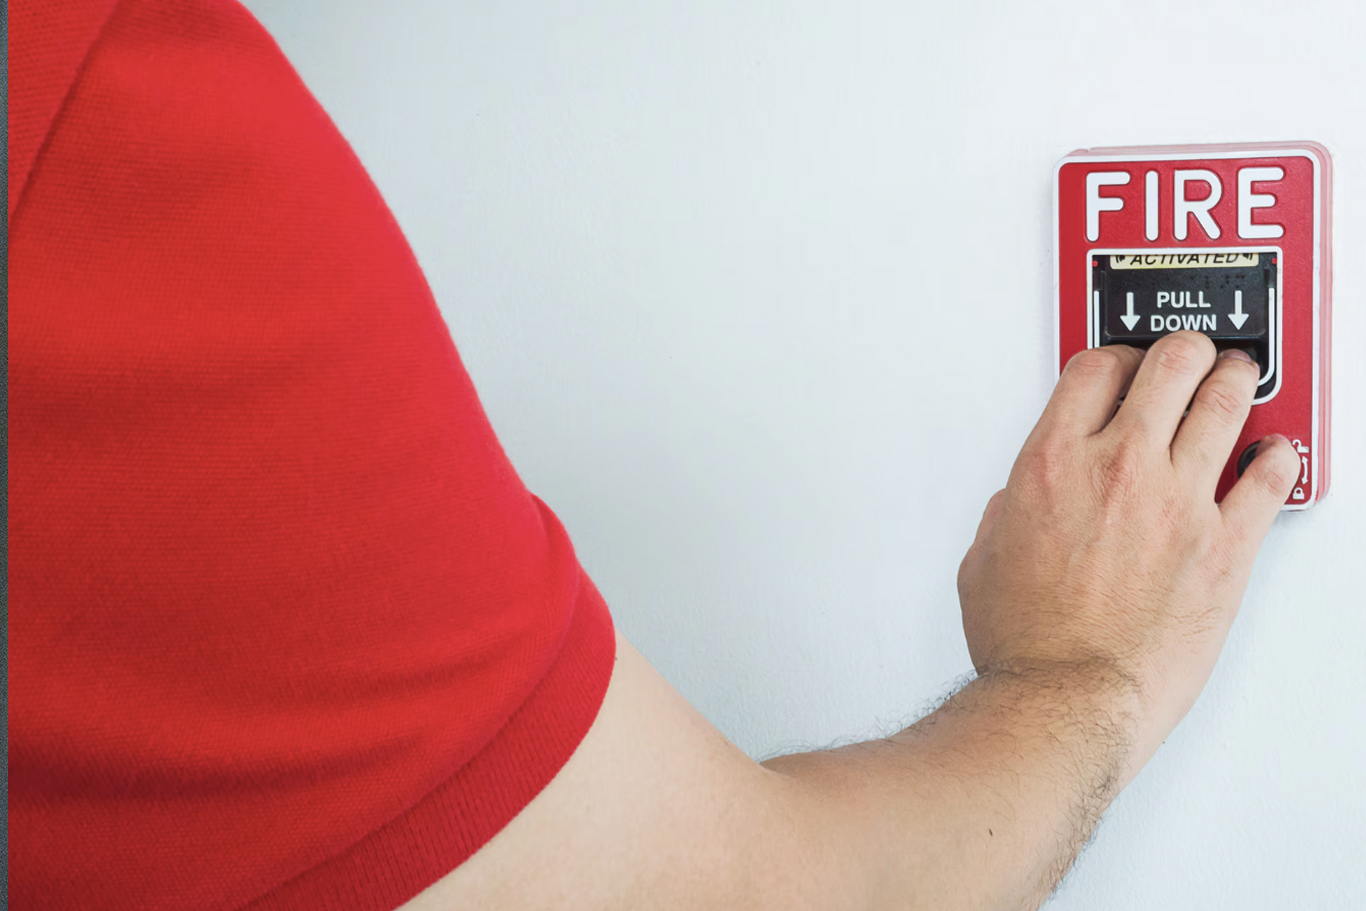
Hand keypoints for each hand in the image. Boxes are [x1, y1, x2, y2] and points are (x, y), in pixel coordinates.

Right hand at [957, 331, 1300, 774]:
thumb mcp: (983, 558)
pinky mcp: (1225, 545)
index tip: (1119, 367)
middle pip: (1168, 366)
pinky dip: (1277, 456)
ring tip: (1234, 378)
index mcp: (1051, 464)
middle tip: (1187, 358)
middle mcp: (1118, 469)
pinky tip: (1275, 451)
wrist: (1066, 699)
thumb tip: (1024, 500)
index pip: (1095, 369)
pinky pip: (1269, 478)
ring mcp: (1179, 502)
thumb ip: (1008, 511)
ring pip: (1224, 403)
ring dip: (1231, 381)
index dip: (1111, 357)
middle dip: (1180, 353)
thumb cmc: (1025, 642)